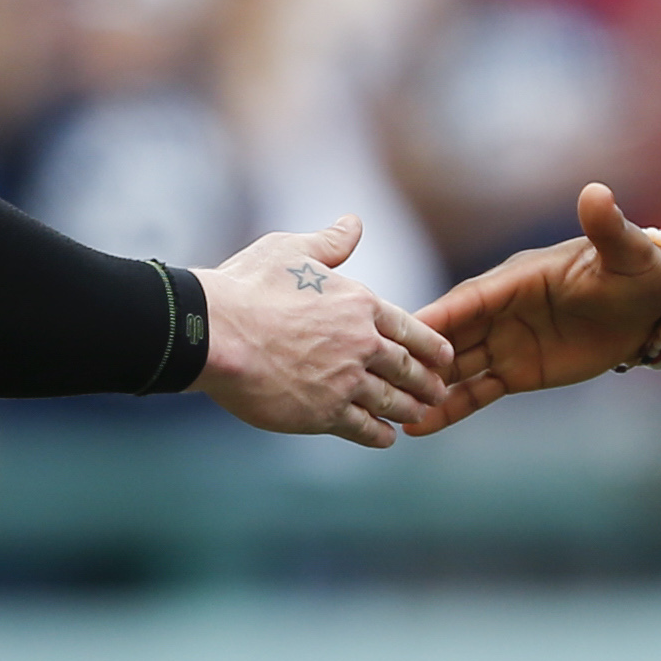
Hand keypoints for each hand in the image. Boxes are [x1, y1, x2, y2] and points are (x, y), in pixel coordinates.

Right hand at [192, 215, 453, 448]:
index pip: (410, 328)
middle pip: (407, 368)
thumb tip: (353, 223)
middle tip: (439, 392)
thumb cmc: (248, 286)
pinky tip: (387, 437)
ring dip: (409, 409)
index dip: (431, 345)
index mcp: (359, 304)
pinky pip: (363, 428)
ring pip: (391, 401)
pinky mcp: (323, 413)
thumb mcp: (292, 250)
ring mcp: (345, 381)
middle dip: (427, 382)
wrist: (214, 333)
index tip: (445, 357)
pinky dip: (380, 434)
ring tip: (419, 415)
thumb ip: (330, 243)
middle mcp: (361, 344)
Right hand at [401, 182, 660, 436]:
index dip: (441, 314)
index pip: (471, 297)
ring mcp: (505, 342)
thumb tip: (596, 191)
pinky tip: (419, 429)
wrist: (654, 313)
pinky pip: (477, 392)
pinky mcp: (516, 371)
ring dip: (427, 387)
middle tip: (383, 376)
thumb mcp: (626, 252)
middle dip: (420, 354)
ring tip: (393, 413)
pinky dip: (450, 409)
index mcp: (517, 278)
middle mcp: (501, 309)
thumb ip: (605, 226)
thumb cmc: (639, 273)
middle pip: (452, 333)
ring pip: (457, 367)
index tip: (405, 329)